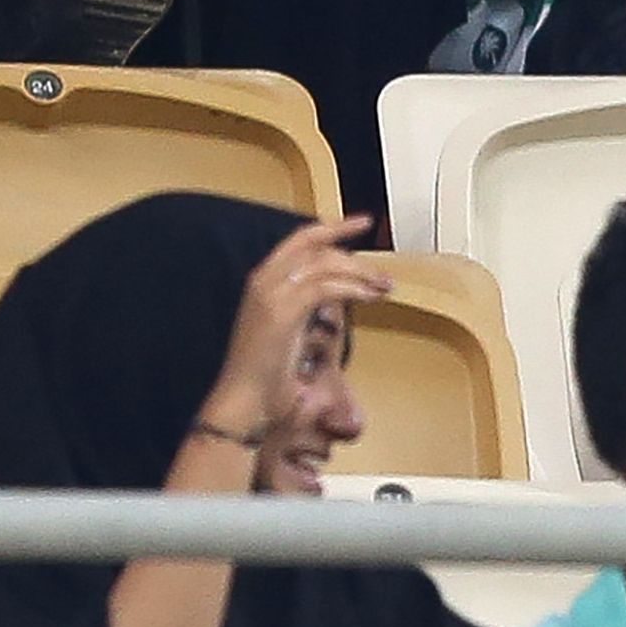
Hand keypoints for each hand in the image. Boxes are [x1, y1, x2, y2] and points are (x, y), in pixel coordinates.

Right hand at [196, 217, 389, 439]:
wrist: (241, 403)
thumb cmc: (263, 379)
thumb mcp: (289, 335)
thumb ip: (308, 314)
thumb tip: (336, 306)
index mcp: (263, 282)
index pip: (300, 241)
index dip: (332, 228)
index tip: (360, 223)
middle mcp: (264, 280)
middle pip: (314, 244)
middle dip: (352, 246)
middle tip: (380, 261)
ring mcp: (270, 293)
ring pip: (324, 263)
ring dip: (360, 271)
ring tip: (384, 285)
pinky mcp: (282, 311)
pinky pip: (325, 287)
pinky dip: (352, 288)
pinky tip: (368, 297)